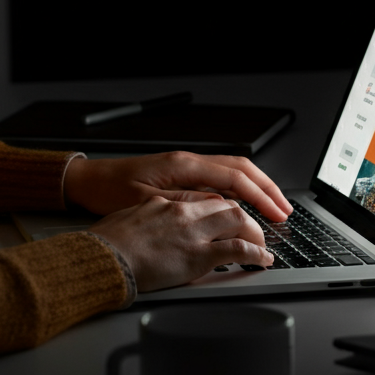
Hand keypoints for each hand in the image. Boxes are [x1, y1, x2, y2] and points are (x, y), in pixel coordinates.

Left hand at [64, 151, 291, 222]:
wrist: (88, 181)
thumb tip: (221, 207)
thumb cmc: (110, 192)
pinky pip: (218, 176)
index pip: (234, 178)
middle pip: (240, 168)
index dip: (260, 196)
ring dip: (255, 187)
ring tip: (273, 207)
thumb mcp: (148, 204)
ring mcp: (184, 165)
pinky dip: (238, 188)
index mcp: (182, 165)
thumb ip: (186, 204)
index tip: (277, 214)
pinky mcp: (180, 172)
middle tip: (286, 211)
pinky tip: (244, 203)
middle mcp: (187, 160)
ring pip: (231, 170)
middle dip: (267, 188)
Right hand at [89, 195, 272, 292]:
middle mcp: (181, 210)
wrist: (101, 257)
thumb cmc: (106, 243)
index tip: (230, 212)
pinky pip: (237, 249)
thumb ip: (145, 216)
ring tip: (262, 242)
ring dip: (254, 230)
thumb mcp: (125, 218)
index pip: (202, 195)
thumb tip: (149, 224)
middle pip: (225, 202)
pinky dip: (255, 253)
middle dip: (246, 213)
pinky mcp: (198, 254)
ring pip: (237, 219)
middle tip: (255, 226)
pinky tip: (263, 259)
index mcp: (163, 201)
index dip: (221, 204)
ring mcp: (191, 231)